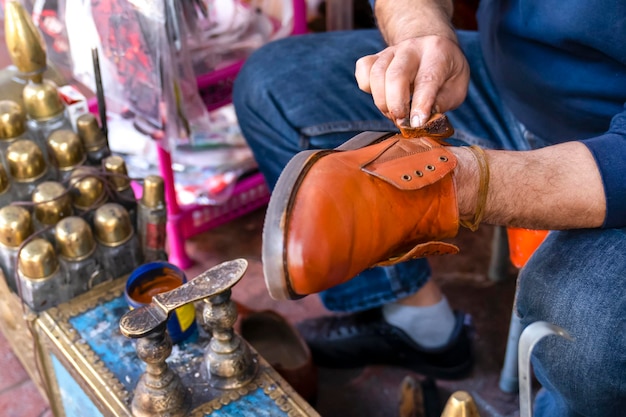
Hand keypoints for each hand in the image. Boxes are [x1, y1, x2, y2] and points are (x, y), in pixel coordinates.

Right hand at [355, 34, 469, 127]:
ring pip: (376, 74)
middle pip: (396, 75)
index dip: (421, 104)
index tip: (417, 123)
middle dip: (396, 105)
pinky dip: (367, 88)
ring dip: (382, 101)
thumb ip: (443, 102)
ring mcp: (391, 50)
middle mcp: (412, 47)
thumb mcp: (457, 86)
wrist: (430, 44)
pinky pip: (364, 71)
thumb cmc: (445, 71)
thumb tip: (423, 120)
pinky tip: (382, 95)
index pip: (427, 79)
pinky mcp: (375, 56)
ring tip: (394, 113)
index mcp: (438, 52)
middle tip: (402, 121)